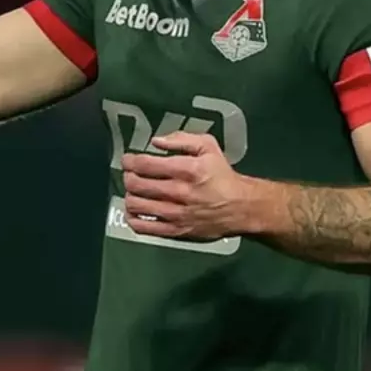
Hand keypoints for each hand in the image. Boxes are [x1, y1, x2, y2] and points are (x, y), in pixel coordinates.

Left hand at [119, 132, 258, 240]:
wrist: (242, 207)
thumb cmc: (223, 176)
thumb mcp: (208, 147)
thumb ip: (181, 139)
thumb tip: (156, 141)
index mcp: (187, 169)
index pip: (145, 165)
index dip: (130, 161)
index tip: (128, 160)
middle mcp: (180, 192)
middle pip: (136, 184)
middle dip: (128, 177)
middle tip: (130, 174)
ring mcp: (176, 214)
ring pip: (136, 205)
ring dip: (130, 196)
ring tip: (135, 192)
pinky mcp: (176, 231)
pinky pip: (143, 227)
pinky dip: (133, 218)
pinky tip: (135, 212)